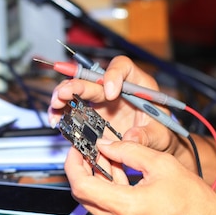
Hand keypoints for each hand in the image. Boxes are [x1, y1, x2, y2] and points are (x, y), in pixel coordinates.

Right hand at [49, 55, 177, 154]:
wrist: (151, 147)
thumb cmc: (160, 135)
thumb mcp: (160, 136)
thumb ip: (147, 135)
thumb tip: (131, 137)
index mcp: (136, 84)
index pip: (122, 67)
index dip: (114, 75)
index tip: (111, 93)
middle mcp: (115, 88)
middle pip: (93, 78)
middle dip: (77, 84)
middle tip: (64, 94)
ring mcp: (101, 101)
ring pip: (78, 90)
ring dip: (63, 95)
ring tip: (55, 105)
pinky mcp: (91, 115)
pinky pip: (73, 109)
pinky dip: (61, 113)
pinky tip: (55, 119)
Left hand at [64, 138, 215, 214]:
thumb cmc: (195, 203)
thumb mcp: (162, 165)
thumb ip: (129, 151)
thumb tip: (105, 144)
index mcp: (126, 206)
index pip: (81, 186)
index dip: (73, 165)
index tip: (76, 150)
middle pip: (84, 195)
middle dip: (82, 170)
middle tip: (88, 151)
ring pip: (95, 202)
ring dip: (96, 179)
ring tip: (107, 157)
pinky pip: (108, 209)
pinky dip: (108, 190)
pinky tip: (118, 172)